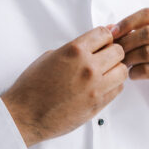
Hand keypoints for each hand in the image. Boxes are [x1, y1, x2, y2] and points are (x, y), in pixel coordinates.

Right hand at [1, 26, 127, 146]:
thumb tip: (92, 45)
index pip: (104, 34)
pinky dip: (113, 86)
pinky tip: (101, 86)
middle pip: (118, 51)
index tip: (103, 42)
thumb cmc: (32, 86)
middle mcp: (88, 67)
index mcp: (74, 51)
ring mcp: (95, 87)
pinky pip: (118, 89)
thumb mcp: (49, 57)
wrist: (25, 115)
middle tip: (105, 58)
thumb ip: (73, 50)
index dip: (105, 37)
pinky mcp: (98, 104)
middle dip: (113, 52)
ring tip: (104, 73)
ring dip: (115, 70)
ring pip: (122, 71)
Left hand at [109, 8, 148, 118]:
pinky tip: (133, 75)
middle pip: (147, 33)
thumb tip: (112, 28)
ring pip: (147, 52)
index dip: (127, 22)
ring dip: (128, 59)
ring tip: (124, 64)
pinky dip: (135, 73)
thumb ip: (148, 32)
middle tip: (115, 52)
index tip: (113, 33)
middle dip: (126, 42)